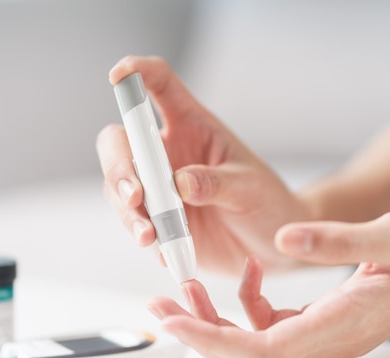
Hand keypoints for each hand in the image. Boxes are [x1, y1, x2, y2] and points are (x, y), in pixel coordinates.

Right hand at [96, 55, 305, 274]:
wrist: (270, 244)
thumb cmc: (266, 202)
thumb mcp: (250, 188)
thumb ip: (217, 183)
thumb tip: (181, 183)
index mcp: (192, 126)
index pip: (160, 85)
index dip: (136, 72)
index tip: (119, 75)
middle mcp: (168, 152)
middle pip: (120, 142)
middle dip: (119, 166)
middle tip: (136, 196)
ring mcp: (158, 187)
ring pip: (120, 188)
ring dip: (128, 211)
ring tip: (150, 236)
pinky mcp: (157, 220)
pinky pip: (135, 223)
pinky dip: (143, 236)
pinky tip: (164, 252)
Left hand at [148, 205, 389, 357]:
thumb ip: (335, 241)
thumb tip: (283, 241)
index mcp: (344, 324)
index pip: (263, 351)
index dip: (213, 340)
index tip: (174, 322)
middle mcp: (333, 339)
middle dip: (201, 334)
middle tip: (162, 305)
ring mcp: (330, 333)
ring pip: (257, 344)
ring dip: (218, 321)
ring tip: (189, 287)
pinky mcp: (328, 320)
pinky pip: (275, 325)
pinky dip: (250, 304)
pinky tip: (251, 273)